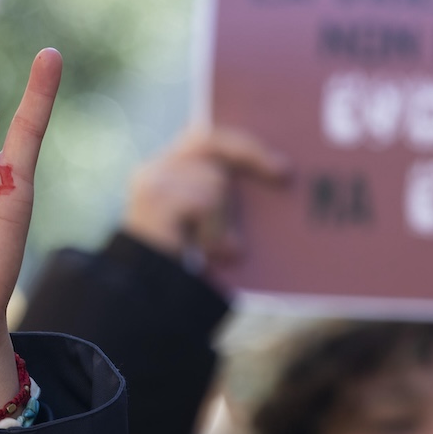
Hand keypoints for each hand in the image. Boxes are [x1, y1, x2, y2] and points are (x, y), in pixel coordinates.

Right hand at [123, 128, 287, 268]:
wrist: (150, 295)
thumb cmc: (184, 264)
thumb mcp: (209, 224)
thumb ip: (221, 197)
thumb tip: (273, 174)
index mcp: (165, 172)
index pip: (205, 138)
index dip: (243, 144)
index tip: (280, 164)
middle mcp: (152, 171)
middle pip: (210, 142)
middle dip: (250, 154)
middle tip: (282, 173)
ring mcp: (150, 182)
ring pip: (214, 181)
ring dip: (222, 219)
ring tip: (214, 248)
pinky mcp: (154, 198)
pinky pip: (205, 202)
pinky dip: (212, 230)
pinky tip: (201, 249)